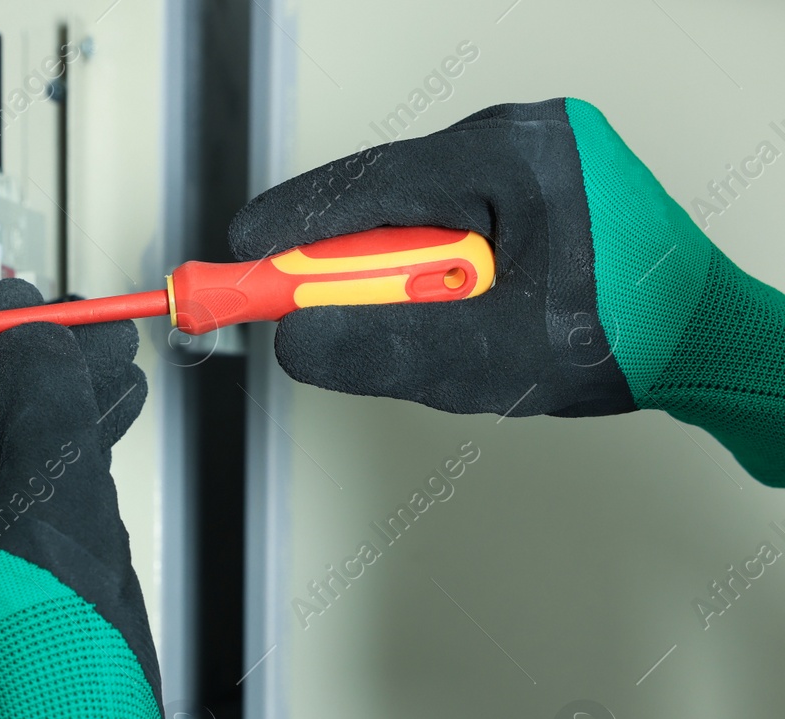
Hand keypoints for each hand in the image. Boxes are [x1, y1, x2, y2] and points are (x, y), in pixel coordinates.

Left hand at [0, 279, 183, 718]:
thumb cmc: (54, 623)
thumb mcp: (50, 484)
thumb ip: (38, 396)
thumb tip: (30, 329)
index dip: (1, 332)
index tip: (36, 297)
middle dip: (44, 364)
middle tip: (94, 325)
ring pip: (18, 440)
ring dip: (68, 398)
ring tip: (118, 362)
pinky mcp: (11, 557)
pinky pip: (36, 478)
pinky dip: (73, 443)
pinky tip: (111, 410)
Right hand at [230, 97, 784, 484]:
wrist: (706, 340)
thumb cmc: (625, 339)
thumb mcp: (486, 360)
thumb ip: (380, 348)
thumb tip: (291, 338)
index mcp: (513, 157)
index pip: (370, 184)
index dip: (294, 225)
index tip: (238, 255)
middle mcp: (520, 134)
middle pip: (383, 192)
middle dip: (338, 257)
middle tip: (288, 306)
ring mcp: (529, 149)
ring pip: (411, 205)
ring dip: (387, 266)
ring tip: (406, 323)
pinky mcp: (532, 174)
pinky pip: (444, 211)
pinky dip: (421, 261)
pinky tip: (439, 302)